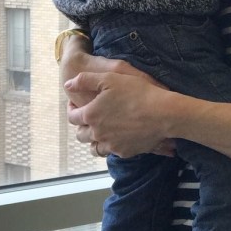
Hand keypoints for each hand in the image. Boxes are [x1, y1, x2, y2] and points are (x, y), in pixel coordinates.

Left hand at [65, 69, 179, 158]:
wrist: (163, 113)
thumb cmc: (137, 92)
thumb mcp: (109, 78)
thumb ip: (85, 80)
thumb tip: (67, 85)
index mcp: (91, 114)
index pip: (72, 117)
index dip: (71, 110)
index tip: (75, 105)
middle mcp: (97, 133)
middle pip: (81, 135)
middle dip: (81, 126)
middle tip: (88, 119)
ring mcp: (111, 145)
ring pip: (94, 148)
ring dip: (94, 140)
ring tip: (101, 132)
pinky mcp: (125, 152)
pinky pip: (112, 151)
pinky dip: (112, 145)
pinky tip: (119, 136)